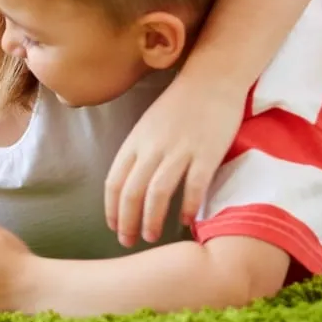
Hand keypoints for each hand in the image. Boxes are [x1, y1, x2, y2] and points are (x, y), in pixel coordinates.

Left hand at [105, 76, 243, 247]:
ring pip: (157, 192)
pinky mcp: (206, 153)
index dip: (112, 208)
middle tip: (128, 241)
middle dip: (127, 221)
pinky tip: (187, 222)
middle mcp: (152, 147)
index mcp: (135, 141)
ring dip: (152, 219)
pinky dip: (188, 206)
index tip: (113, 226)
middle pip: (132, 191)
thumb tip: (132, 189)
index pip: (114, 181)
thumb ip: (139, 155)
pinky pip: (194, 186)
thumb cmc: (177, 106)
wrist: (210, 79)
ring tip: (151, 237)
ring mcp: (179, 150)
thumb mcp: (147, 127)